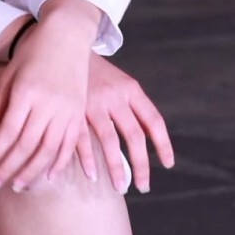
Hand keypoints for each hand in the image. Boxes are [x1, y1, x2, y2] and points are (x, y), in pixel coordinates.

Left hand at [0, 1, 96, 191]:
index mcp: (26, 94)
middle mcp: (47, 105)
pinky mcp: (78, 113)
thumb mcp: (9, 76)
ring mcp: (66, 110)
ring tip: (18, 187)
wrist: (66, 36)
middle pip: (26, 146)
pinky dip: (59, 163)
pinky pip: (70, 145)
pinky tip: (47, 177)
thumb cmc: (33, 53)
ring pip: (49, 150)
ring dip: (31, 172)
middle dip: (8, 169)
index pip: (8, 133)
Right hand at [77, 54, 174, 192]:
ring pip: (110, 142)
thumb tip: (146, 139)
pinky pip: (83, 139)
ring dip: (116, 168)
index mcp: (132, 89)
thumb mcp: (120, 82)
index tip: (167, 164)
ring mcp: (94, 103)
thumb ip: (132, 106)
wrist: (66, 46)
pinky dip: (88, 159)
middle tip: (144, 185)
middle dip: (141, 165)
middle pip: (135, 137)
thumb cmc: (96, 72)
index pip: (154, 121)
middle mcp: (116, 96)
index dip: (163, 145)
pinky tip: (92, 175)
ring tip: (121, 187)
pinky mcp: (74, 109)